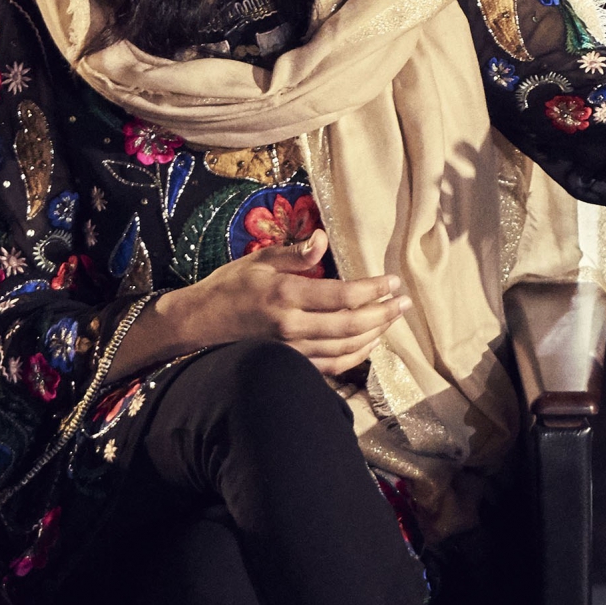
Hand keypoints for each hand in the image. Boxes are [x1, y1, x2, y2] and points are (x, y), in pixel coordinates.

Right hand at [164, 229, 407, 374]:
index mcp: (285, 296)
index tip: (393, 281)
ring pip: (347, 349)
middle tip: (405, 302)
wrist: (199, 325)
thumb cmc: (229, 287)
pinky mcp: (292, 364)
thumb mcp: (258, 261)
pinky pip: (334, 365)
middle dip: (384, 314)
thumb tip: (323, 239)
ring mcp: (292, 350)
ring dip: (376, 334)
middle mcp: (292, 327)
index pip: (343, 296)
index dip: (374, 290)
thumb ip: (294, 253)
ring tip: (393, 318)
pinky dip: (357, 356)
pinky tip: (371, 342)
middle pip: (352, 326)